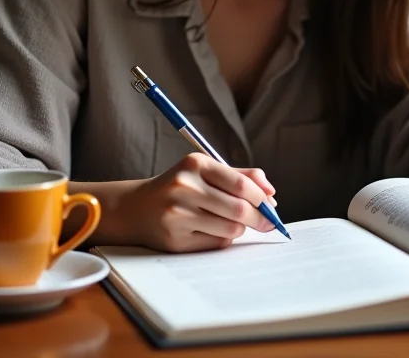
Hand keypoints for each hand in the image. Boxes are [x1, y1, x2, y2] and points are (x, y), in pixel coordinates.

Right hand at [128, 153, 277, 251]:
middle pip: (238, 209)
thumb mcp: (205, 171)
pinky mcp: (175, 240)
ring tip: (232, 222)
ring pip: (230, 229)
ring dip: (239, 228)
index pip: (240, 184)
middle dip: (259, 218)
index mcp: (195, 164)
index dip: (261, 197)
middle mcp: (184, 187)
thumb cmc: (180, 186)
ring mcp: (177, 214)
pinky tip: (211, 230)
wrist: (137, 207)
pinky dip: (222, 238)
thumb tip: (271, 192)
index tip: (270, 205)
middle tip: (267, 222)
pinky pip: (215, 243)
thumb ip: (240, 176)